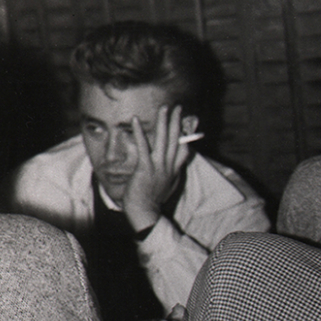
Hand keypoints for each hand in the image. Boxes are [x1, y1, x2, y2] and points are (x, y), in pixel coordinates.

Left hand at [122, 105, 191, 231]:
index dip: (185, 135)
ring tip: (163, 108)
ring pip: (163, 140)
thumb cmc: (153, 200)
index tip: (184, 123)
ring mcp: (158, 167)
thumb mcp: (168, 185)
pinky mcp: (145, 168)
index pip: (183, 149)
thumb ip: (171, 172)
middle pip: (175, 140)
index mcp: (174, 171)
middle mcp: (168, 166)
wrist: (145, 212)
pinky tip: (135, 120)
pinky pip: (143, 147)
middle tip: (176, 108)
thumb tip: (173, 164)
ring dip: (163, 122)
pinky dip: (139, 133)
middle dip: (176, 122)